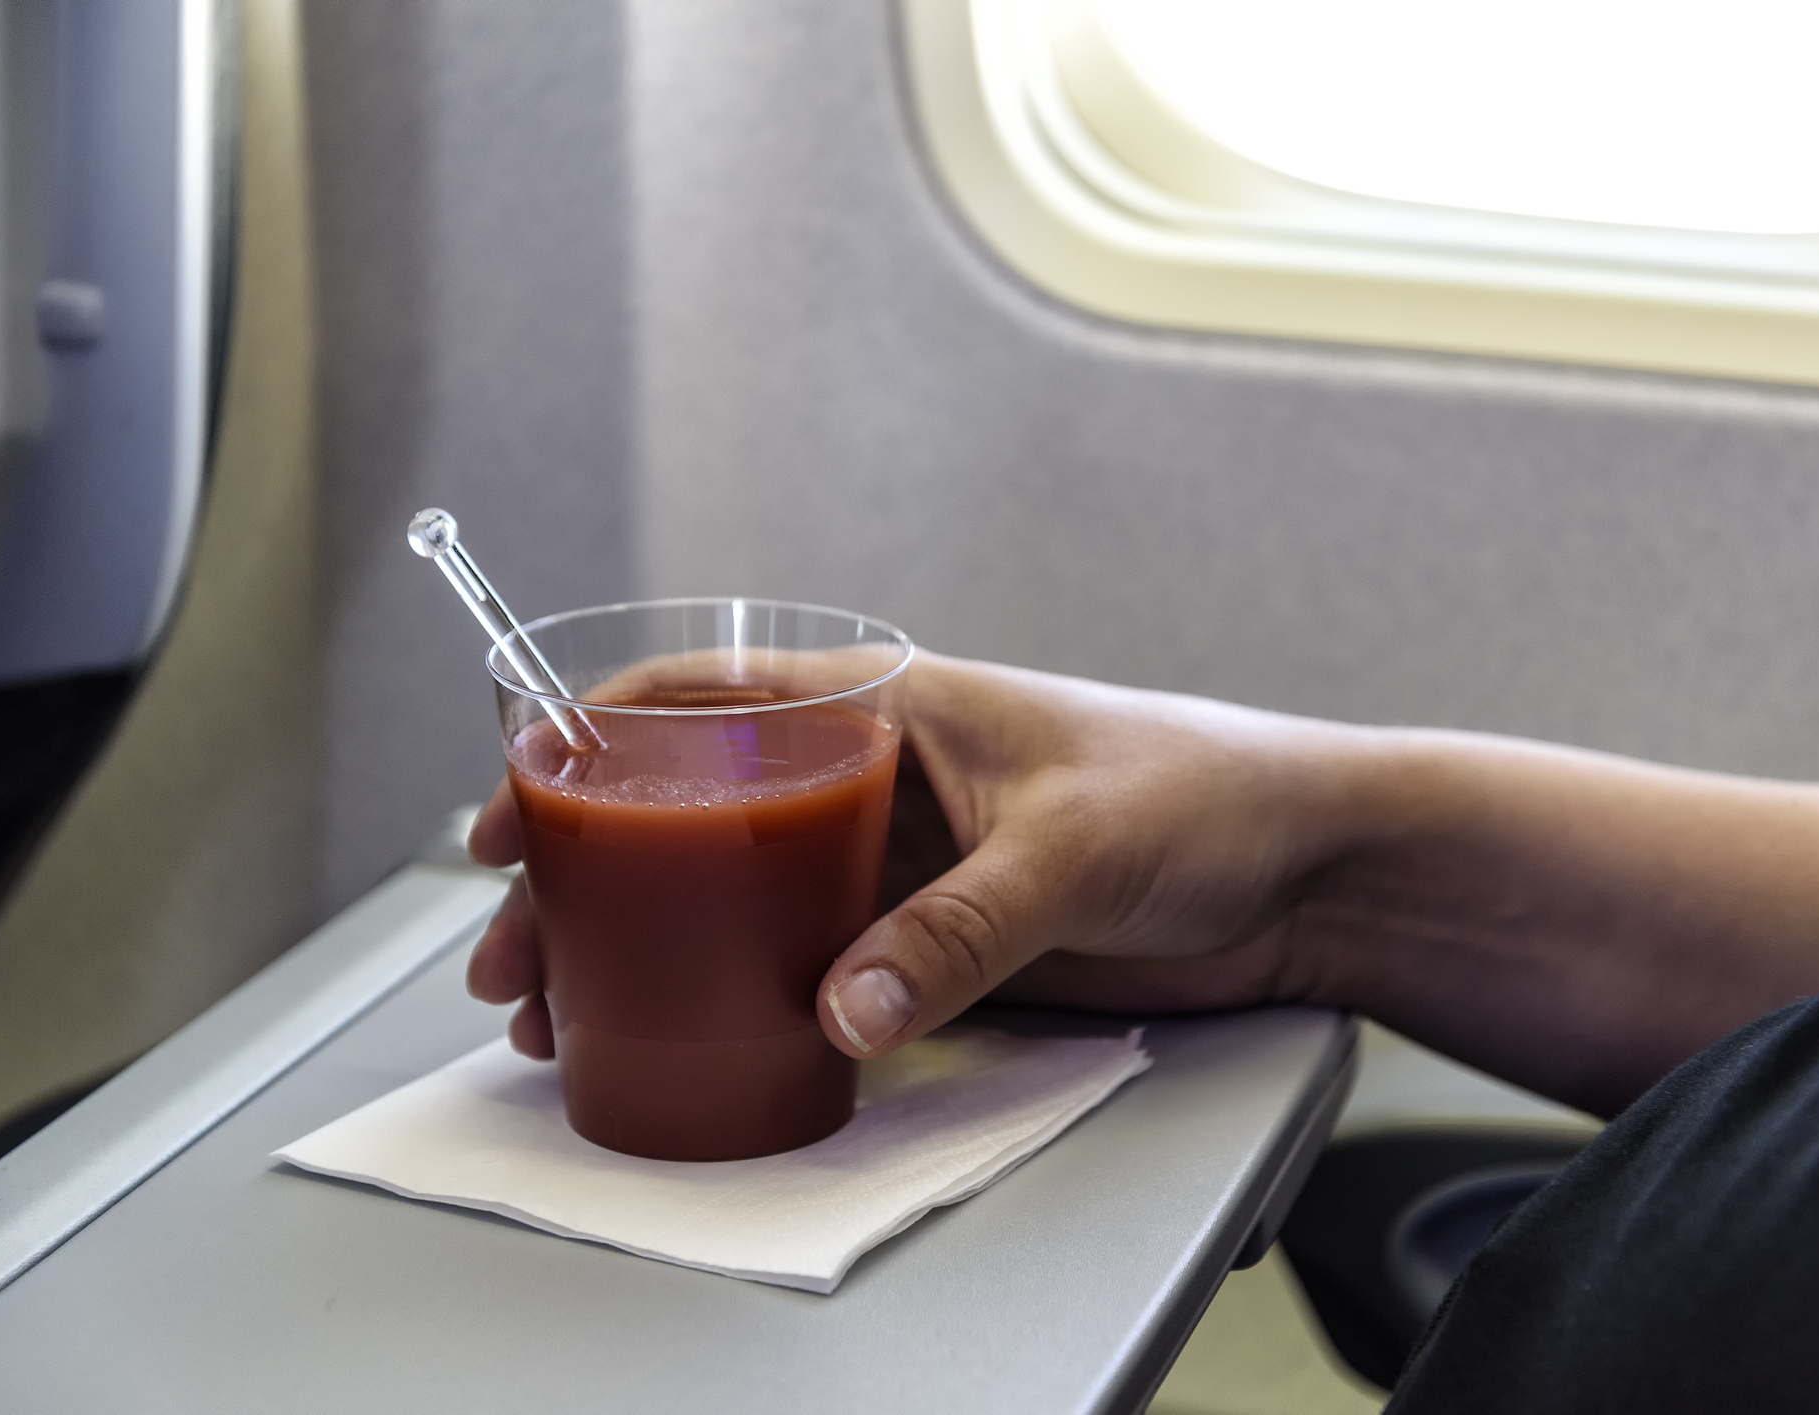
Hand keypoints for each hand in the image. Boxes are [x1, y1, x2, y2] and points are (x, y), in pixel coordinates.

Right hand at [465, 651, 1391, 1059]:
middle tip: (513, 951)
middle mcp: (880, 781)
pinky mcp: (938, 938)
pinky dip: (745, 998)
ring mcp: (902, 866)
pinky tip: (693, 1038)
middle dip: (592, 875)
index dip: (594, 740)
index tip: (512, 802)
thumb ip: (957, 931)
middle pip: (699, 816)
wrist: (1307, 867)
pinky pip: (817, 965)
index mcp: (893, 707)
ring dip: (653, 948)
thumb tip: (837, 1013)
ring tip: (568, 1013)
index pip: (710, 699)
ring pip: (743, 899)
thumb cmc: (1207, 792)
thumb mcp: (1071, 850)